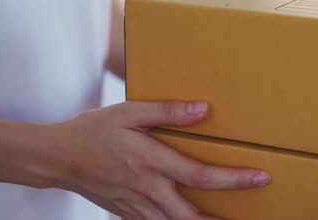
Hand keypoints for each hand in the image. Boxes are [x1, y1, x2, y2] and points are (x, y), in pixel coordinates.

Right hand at [44, 101, 270, 218]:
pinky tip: (186, 219)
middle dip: (222, 219)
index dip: (234, 179)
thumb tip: (203, 109)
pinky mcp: (126, 213)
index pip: (200, 175)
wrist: (56, 157)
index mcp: (150, 161)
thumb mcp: (128, 112)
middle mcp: (147, 188)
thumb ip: (167, 111)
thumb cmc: (93, 131)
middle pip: (192, 214)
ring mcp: (135, 205)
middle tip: (251, 215)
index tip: (260, 178)